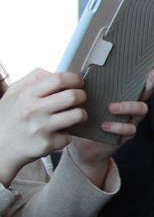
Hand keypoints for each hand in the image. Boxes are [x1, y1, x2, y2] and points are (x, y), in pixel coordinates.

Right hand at [0, 69, 85, 185]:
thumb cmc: (6, 120)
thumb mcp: (12, 94)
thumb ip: (32, 79)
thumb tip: (53, 73)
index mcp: (26, 95)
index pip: (59, 79)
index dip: (74, 79)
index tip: (78, 82)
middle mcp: (34, 110)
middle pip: (73, 96)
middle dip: (82, 95)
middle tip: (80, 98)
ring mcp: (41, 128)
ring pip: (78, 115)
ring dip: (81, 114)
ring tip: (74, 115)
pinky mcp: (47, 144)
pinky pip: (69, 136)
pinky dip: (66, 135)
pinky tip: (56, 133)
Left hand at [68, 65, 153, 179]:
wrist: (83, 147)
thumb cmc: (87, 120)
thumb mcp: (89, 102)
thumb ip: (90, 89)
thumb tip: (81, 73)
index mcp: (124, 96)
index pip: (139, 81)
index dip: (149, 72)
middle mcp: (132, 106)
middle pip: (148, 91)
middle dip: (153, 80)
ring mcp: (132, 120)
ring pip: (141, 109)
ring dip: (127, 106)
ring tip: (111, 107)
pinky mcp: (127, 135)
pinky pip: (129, 129)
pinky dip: (117, 126)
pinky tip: (105, 125)